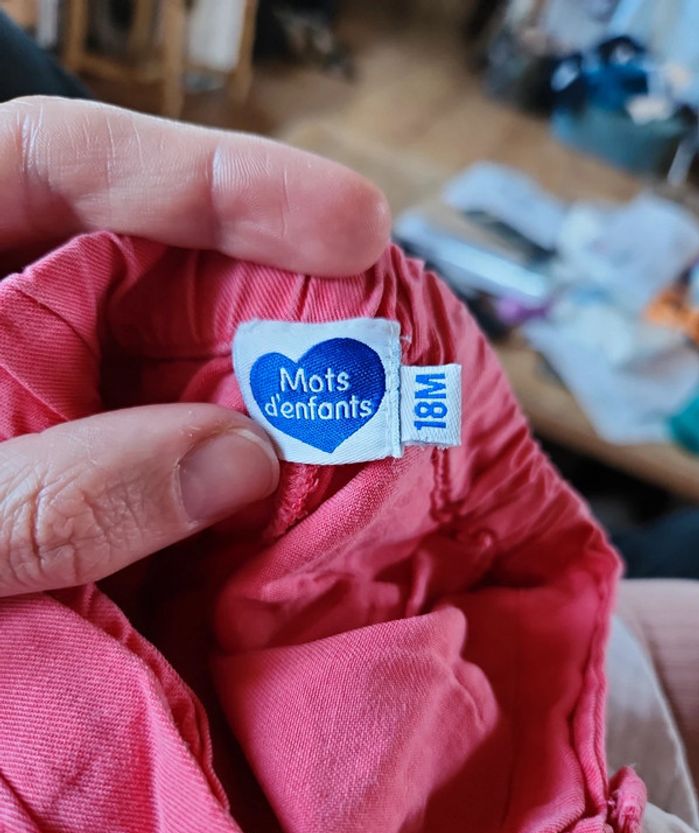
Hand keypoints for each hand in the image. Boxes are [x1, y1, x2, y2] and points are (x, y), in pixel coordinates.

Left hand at [0, 97, 390, 596]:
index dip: (219, 179)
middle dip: (267, 301)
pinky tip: (281, 512)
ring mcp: (35, 412)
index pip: (68, 166)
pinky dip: (222, 489)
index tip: (347, 224)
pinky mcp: (63, 489)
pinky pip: (159, 468)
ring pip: (167, 377)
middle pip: (146, 273)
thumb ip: (48, 493)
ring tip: (360, 427)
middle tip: (374, 345)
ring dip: (262, 405)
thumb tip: (236, 461)